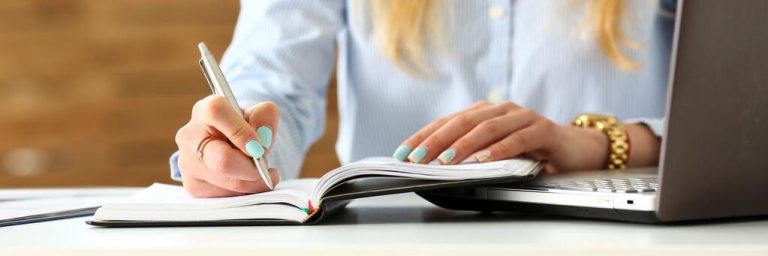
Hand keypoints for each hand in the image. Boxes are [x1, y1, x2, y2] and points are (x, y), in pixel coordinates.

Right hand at [174, 95, 280, 196]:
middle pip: (222, 160)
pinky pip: (226, 197)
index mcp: (205, 110)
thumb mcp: (258, 115)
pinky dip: (244, 192)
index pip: (217, 113)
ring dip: (253, 182)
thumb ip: (265, 117)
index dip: (241, 131)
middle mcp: (190, 136)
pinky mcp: (193, 186)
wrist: (226, 145)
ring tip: (259, 172)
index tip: (258, 146)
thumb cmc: (242, 128)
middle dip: (252, 169)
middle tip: (266, 169)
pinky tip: (246, 180)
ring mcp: (188, 163)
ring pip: (228, 183)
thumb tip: (264, 136)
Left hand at [393, 101, 609, 173]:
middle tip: (417, 157)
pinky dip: (498, 150)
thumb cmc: (531, 152)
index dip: (423, 136)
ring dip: (464, 145)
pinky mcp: (543, 129)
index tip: (403, 153)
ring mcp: (522, 117)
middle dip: (435, 140)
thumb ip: (472, 155)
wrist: (576, 149)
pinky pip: (518, 138)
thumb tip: (435, 169)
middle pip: (462, 122)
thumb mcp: (496, 153)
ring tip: (446, 160)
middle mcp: (500, 110)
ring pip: (487, 128)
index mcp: (484, 113)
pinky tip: (484, 160)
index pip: (447, 122)